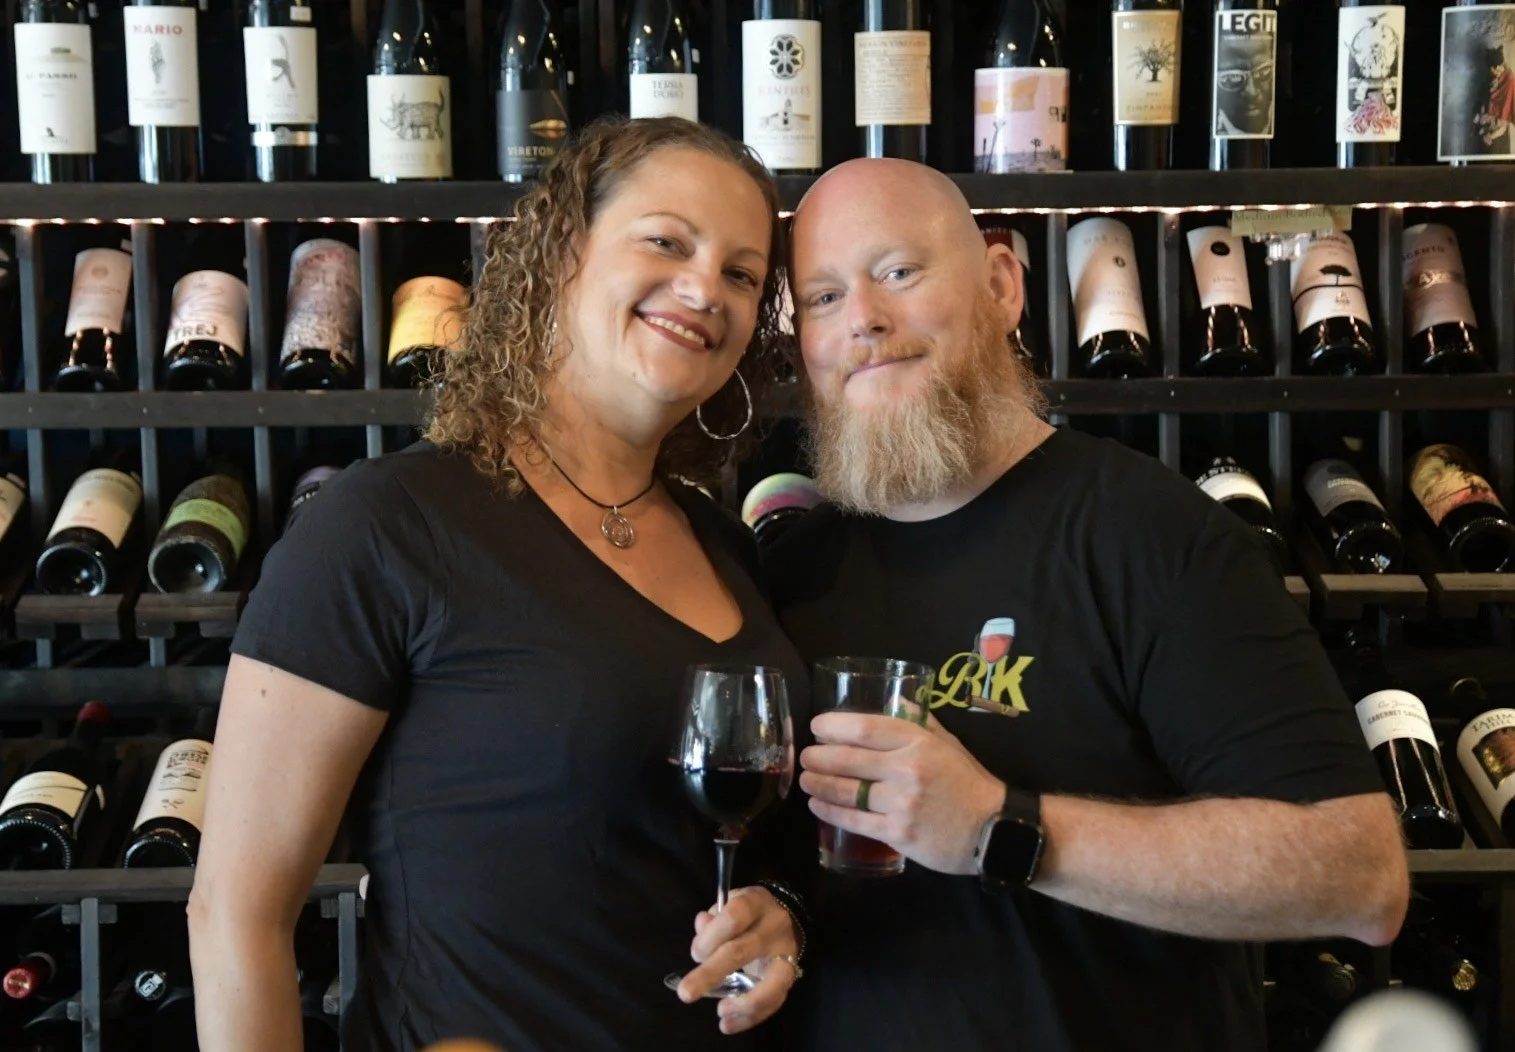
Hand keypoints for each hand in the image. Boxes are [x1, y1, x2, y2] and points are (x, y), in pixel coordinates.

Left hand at [676, 886, 800, 1034]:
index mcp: (755, 903)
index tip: (696, 955)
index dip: (710, 937)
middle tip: (686, 994)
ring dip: (743, 1003)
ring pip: (770, 983)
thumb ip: (712, 919)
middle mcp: (774, 927)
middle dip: (710, 974)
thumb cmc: (747, 914)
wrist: (785, 920)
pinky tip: (728, 1024)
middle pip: (742, 951)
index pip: (733, 917)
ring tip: (720, 1013)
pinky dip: (750, 1018)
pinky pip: (774, 1002)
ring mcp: (786, 954)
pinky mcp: (791, 977)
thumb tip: (701, 926)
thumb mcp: (728, 906)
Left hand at [800, 711, 1003, 875]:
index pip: (865, 728)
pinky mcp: (898, 833)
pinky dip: (830, 813)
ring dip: (818, 784)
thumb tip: (899, 699)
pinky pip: (854, 821)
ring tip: (806, 780)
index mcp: (918, 742)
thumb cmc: (968, 783)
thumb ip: (922, 723)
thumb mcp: (949, 744)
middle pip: (848, 759)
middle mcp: (907, 769)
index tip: (816, 727)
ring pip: (846, 791)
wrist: (995, 829)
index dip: (834, 725)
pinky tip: (818, 806)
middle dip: (818, 757)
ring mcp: (902, 802)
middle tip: (805, 757)